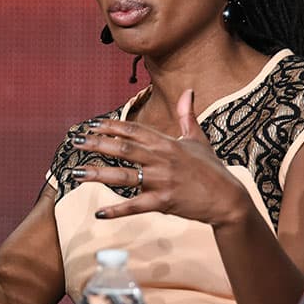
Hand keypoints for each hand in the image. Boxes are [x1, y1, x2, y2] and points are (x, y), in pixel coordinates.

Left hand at [72, 89, 248, 227]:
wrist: (228, 199)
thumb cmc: (211, 168)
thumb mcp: (198, 139)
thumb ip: (188, 115)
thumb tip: (188, 90)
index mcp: (166, 143)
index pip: (133, 130)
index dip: (110, 126)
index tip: (90, 125)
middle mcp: (162, 159)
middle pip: (123, 149)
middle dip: (97, 144)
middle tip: (75, 142)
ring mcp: (162, 181)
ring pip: (123, 176)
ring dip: (98, 174)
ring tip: (76, 173)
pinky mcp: (164, 202)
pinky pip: (136, 206)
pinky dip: (117, 210)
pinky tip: (100, 213)